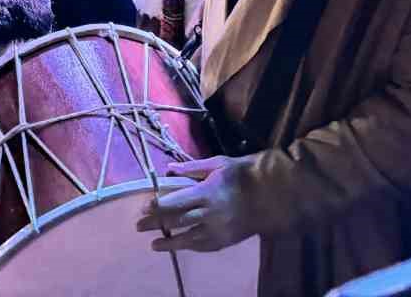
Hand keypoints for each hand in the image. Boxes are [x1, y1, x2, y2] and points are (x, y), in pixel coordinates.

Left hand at [134, 157, 256, 253]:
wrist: (272, 195)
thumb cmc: (242, 174)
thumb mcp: (218, 164)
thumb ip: (192, 167)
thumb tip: (168, 168)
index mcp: (206, 192)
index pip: (175, 202)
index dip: (158, 206)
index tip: (144, 208)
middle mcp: (209, 213)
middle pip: (177, 221)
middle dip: (156, 224)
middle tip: (139, 226)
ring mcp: (218, 229)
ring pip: (188, 238)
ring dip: (169, 242)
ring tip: (153, 244)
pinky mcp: (226, 240)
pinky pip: (203, 246)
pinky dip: (189, 246)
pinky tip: (178, 246)